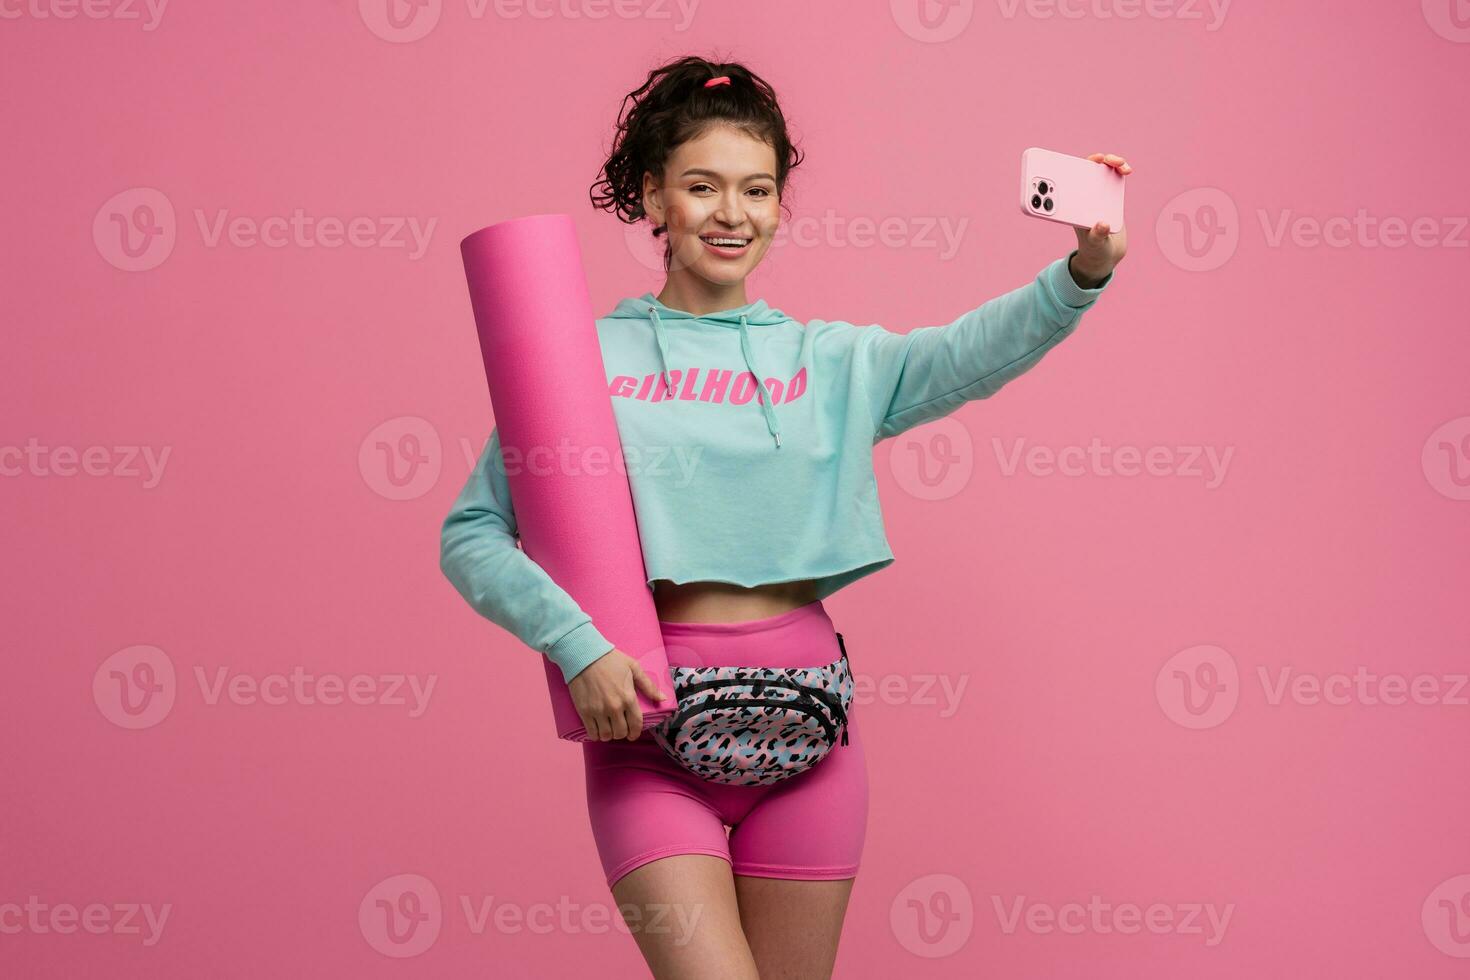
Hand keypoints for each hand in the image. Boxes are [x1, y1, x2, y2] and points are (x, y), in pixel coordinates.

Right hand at [568, 648, 669, 740]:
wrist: (584, 655)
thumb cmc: (610, 660)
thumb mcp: (633, 668)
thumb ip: (648, 685)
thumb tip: (662, 698)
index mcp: (628, 697)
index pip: (636, 724)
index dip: (635, 733)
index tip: (633, 734)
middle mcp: (614, 707)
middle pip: (621, 733)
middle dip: (622, 733)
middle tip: (619, 728)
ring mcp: (598, 710)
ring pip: (606, 735)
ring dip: (608, 734)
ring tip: (608, 728)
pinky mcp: (584, 711)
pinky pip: (592, 733)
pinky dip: (595, 734)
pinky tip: (597, 728)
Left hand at [1070, 152, 1132, 287]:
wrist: (1106, 251)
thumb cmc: (1095, 248)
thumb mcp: (1095, 244)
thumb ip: (1098, 235)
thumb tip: (1103, 224)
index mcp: (1073, 206)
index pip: (1070, 181)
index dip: (1073, 168)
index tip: (1081, 163)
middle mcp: (1084, 196)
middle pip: (1087, 170)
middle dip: (1095, 160)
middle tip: (1104, 159)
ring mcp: (1097, 194)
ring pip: (1102, 170)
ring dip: (1111, 162)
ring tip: (1122, 166)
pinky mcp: (1110, 195)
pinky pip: (1114, 176)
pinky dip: (1120, 170)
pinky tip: (1126, 171)